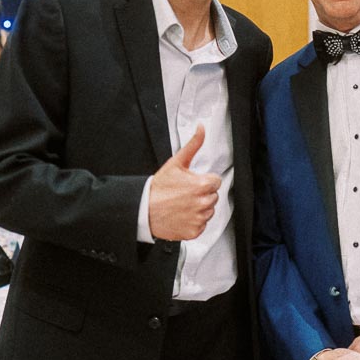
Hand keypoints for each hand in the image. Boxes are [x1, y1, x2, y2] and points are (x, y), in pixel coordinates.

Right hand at [148, 125, 221, 240]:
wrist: (144, 210)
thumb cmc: (159, 188)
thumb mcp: (176, 162)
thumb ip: (193, 144)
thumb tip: (201, 128)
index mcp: (202, 185)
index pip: (215, 182)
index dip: (203, 181)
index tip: (191, 183)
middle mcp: (203, 203)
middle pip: (213, 196)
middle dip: (202, 194)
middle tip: (185, 194)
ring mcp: (199, 218)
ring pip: (209, 211)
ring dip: (199, 208)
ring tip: (182, 204)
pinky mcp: (194, 231)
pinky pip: (202, 225)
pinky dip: (193, 221)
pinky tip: (182, 215)